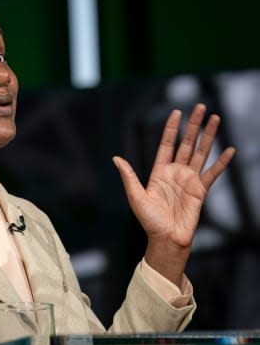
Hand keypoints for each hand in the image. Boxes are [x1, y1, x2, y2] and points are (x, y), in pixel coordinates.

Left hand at [113, 103, 235, 285]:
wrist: (166, 238)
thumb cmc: (149, 220)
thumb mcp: (135, 196)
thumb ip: (129, 176)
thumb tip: (116, 158)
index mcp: (159, 171)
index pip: (167, 144)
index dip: (171, 128)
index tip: (176, 112)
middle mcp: (176, 172)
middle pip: (186, 143)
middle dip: (194, 125)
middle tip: (201, 107)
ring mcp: (190, 180)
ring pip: (201, 152)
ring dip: (209, 136)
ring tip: (216, 118)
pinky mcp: (201, 190)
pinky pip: (213, 173)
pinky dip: (222, 162)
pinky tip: (229, 149)